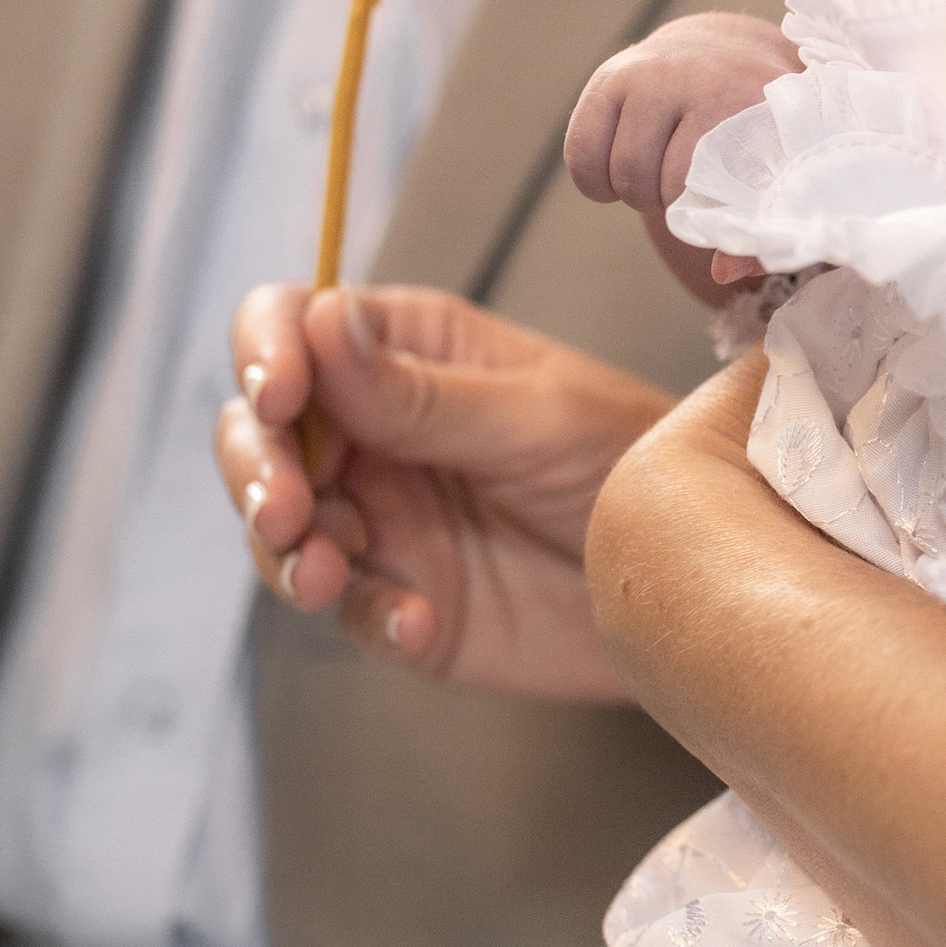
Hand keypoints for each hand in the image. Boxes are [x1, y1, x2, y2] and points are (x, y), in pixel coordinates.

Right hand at [218, 283, 667, 694]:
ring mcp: (380, 517)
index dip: (266, 354)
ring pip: (281, 527)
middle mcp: (375, 430)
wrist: (689, 578)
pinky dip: (365, 614)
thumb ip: (423, 393)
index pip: (293, 326)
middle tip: (286, 508)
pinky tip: (415, 621)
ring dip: (287, 550)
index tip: (280, 395)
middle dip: (256, 467)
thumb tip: (320, 324)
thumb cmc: (633, 461)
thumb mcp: (536, 419)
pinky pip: (347, 608)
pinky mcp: (398, 598)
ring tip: (327, 574)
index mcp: (406, 352)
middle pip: (261, 430)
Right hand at [565, 11, 801, 301]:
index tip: (717, 210)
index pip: (716, 187)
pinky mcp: (610, 77)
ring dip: (636, 194)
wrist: (721, 53)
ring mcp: (651, 73)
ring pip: (624, 171)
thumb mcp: (772, 167)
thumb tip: (722, 273)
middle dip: (671, 204)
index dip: (709, 214)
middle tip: (686, 191)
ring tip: (658, 178)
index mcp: (752, 102)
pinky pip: (582, 153)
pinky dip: (595, 182)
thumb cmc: (753, 129)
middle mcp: (700, 77)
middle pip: (666, 184)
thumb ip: (758, 227)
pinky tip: (617, 175)